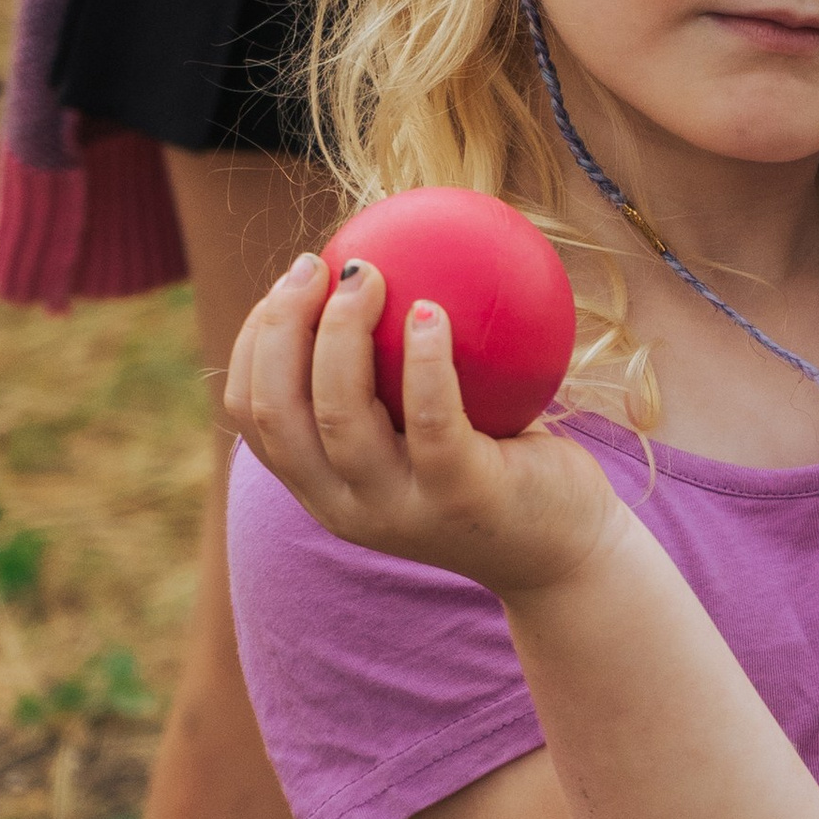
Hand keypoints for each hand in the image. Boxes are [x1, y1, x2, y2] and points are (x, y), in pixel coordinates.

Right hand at [225, 250, 619, 603]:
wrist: (567, 554)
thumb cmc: (498, 467)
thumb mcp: (428, 428)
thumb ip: (391, 376)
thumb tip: (372, 266)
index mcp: (322, 488)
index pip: (252, 415)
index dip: (252, 342)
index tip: (287, 284)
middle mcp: (345, 506)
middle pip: (277, 412)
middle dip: (280, 327)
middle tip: (316, 264)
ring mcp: (401, 509)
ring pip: (339, 415)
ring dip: (342, 331)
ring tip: (368, 274)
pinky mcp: (461, 498)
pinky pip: (432, 420)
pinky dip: (424, 361)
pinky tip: (432, 310)